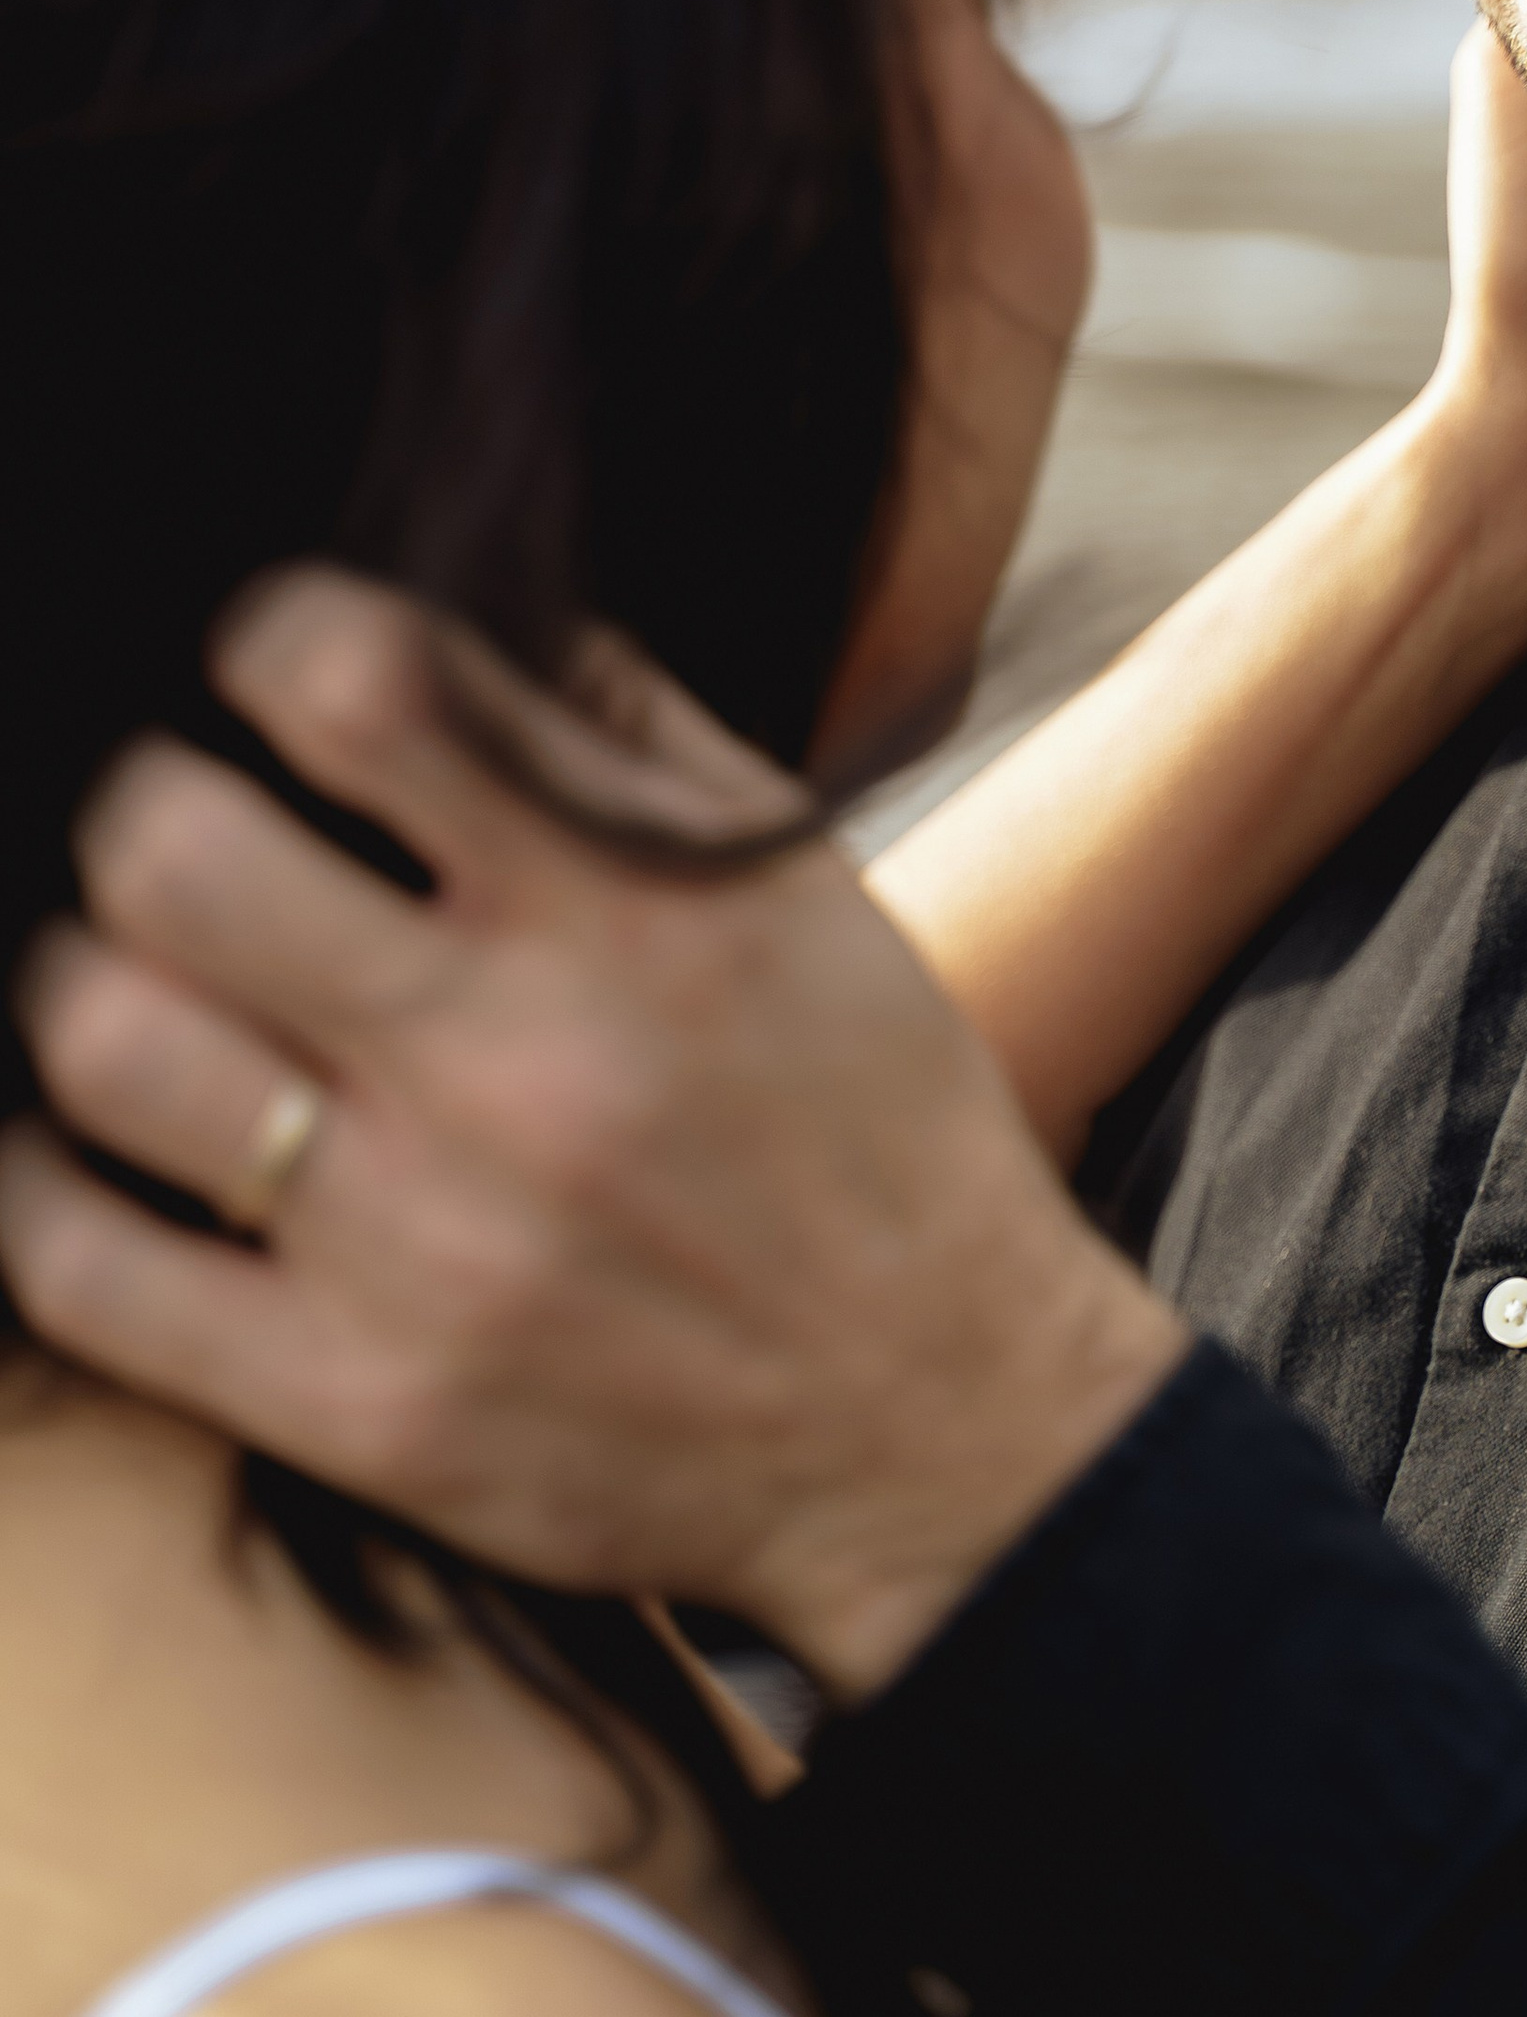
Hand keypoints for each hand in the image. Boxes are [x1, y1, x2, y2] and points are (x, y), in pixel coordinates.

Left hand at [0, 571, 1186, 1697]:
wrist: (947, 1430)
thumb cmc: (876, 1130)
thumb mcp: (809, 890)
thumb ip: (628, 737)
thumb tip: (465, 585)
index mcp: (630, 915)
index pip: (360, 686)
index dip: (276, 637)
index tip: (278, 671)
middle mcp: (513, 1067)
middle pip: (169, 855)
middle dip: (150, 810)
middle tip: (191, 840)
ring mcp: (419, 1248)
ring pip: (105, 1044)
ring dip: (96, 985)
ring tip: (151, 989)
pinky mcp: (358, 1407)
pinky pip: (83, 1275)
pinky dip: (51, 1189)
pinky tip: (104, 1152)